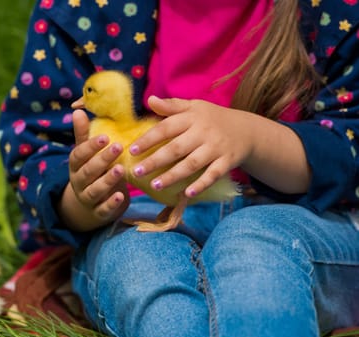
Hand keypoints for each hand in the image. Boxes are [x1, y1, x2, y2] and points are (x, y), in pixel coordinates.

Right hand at [57, 109, 129, 231]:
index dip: (90, 146)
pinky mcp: (99, 212)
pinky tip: (120, 196)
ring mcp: (88, 198)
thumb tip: (77, 110)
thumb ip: (84, 134)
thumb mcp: (86, 154)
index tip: (105, 137)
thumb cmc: (92, 171)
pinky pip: (103, 209)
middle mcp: (79, 181)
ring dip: (107, 180)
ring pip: (95, 190)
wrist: (89, 204)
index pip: (79, 154)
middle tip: (117, 147)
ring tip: (121, 170)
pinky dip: (111, 204)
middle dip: (101, 160)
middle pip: (88, 171)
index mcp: (76, 165)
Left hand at [130, 96, 310, 195]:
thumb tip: (149, 100)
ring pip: (192, 164)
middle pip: (176, 148)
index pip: (166, 128)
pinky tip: (186, 194)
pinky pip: (213, 175)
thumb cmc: (212, 118)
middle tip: (137, 172)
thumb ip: (171, 106)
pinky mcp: (227, 162)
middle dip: (155, 161)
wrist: (247, 130)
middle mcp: (203, 132)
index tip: (132, 150)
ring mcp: (216, 148)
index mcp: (192, 117)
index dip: (148, 139)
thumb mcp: (194, 107)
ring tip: (155, 186)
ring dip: (173, 176)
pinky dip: (200, 185)